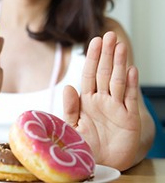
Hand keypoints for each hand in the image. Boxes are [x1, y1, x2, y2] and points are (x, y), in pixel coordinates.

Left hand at [63, 31, 140, 170]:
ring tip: (120, 46)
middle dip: (106, 54)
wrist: (98, 164)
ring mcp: (117, 108)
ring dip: (119, 64)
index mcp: (86, 101)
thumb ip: (70, 108)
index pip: (89, 75)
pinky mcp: (129, 119)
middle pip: (105, 73)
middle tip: (109, 35)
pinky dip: (131, 84)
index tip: (94, 41)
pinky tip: (131, 69)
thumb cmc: (84, 145)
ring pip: (118, 81)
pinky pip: (130, 99)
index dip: (92, 58)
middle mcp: (102, 101)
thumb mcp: (71, 127)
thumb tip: (68, 87)